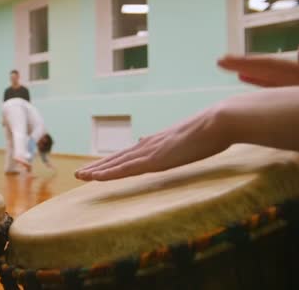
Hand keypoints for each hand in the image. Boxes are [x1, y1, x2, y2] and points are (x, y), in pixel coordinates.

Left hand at [75, 106, 231, 180]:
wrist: (219, 121)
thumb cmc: (211, 131)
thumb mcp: (188, 139)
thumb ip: (173, 145)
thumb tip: (161, 144)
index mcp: (157, 142)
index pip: (129, 155)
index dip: (112, 162)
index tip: (98, 168)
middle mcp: (149, 145)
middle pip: (117, 158)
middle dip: (98, 166)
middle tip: (79, 174)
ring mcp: (150, 152)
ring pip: (117, 163)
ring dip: (97, 170)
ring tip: (80, 176)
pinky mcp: (155, 159)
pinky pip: (127, 169)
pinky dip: (109, 173)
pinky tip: (96, 178)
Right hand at [218, 43, 298, 86]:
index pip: (268, 65)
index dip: (247, 62)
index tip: (225, 59)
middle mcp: (295, 76)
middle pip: (264, 67)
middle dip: (242, 63)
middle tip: (219, 61)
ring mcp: (293, 85)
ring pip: (266, 75)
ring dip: (247, 70)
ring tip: (227, 66)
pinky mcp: (292, 96)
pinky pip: (271, 85)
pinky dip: (257, 80)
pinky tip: (242, 77)